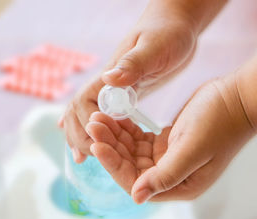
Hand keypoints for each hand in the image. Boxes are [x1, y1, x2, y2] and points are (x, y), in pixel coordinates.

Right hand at [60, 12, 197, 162]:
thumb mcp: (154, 47)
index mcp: (113, 73)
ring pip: (91, 113)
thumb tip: (110, 78)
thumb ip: (134, 63)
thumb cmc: (168, 32)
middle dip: (80, 134)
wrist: (176, 24)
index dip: (86, 124)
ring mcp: (118, 88)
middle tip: (84, 157)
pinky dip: (98, 126)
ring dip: (83, 134)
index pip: (86, 102)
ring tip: (81, 157)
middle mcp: (110, 82)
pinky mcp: (130, 92)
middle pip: (82, 111)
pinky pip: (108, 112)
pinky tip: (94, 137)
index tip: (94, 143)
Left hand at [86, 73, 254, 202]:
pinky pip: (140, 140)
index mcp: (181, 184)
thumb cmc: (220, 124)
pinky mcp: (168, 142)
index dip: (114, 165)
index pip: (137, 182)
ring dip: (116, 136)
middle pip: (131, 166)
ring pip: (133, 152)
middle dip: (111, 146)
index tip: (97, 144)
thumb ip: (165, 175)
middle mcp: (173, 175)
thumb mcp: (192, 150)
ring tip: (100, 117)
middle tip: (94, 123)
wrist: (239, 99)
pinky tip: (116, 118)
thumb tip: (137, 197)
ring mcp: (169, 158)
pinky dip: (127, 130)